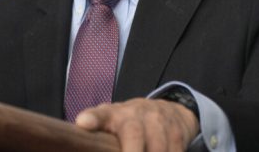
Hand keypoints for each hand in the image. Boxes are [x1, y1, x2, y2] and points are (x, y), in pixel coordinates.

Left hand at [75, 98, 198, 151]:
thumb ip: (95, 131)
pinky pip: (175, 150)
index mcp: (113, 115)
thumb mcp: (110, 123)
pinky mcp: (177, 130)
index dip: (92, 118)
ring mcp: (158, 120)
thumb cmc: (129, 124)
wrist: (167, 111)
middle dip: (132, 150)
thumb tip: (81, 131)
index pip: (100, 114)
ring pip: (157, 147)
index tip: (83, 123)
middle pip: (133, 134)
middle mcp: (136, 114)